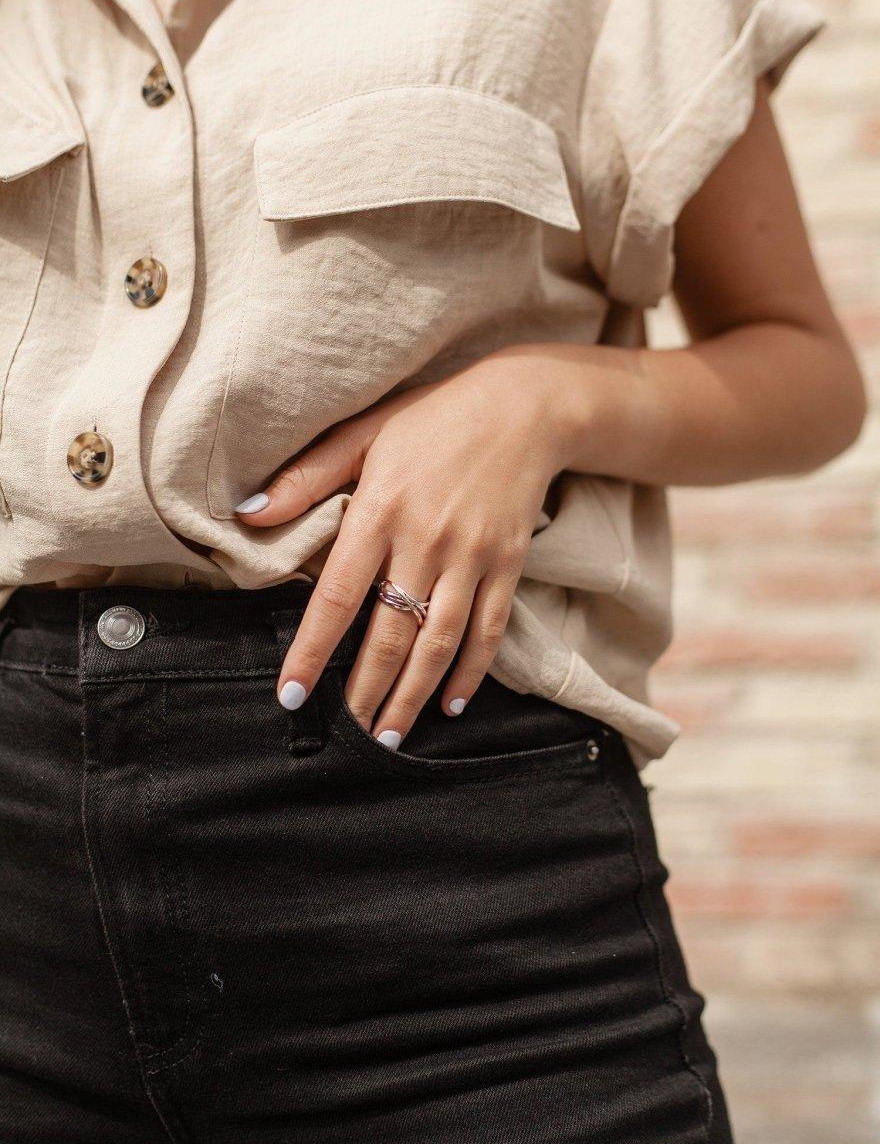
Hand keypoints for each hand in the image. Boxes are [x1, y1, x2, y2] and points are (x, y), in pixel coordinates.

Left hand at [235, 347, 576, 748]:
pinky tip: (451, 702)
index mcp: (380, 510)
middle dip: (365, 692)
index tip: (292, 695)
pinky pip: (488, 630)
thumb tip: (247, 514)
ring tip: (390, 737)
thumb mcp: (362, 432)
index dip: (312, 651)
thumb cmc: (432, 418)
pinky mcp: (507, 565)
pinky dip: (471, 672)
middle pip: (390, 634)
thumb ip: (305, 477)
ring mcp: (471, 558)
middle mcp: (426, 541)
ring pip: (439, 643)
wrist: (524, 406)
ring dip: (412, 696)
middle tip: (346, 736)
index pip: (338, 597)